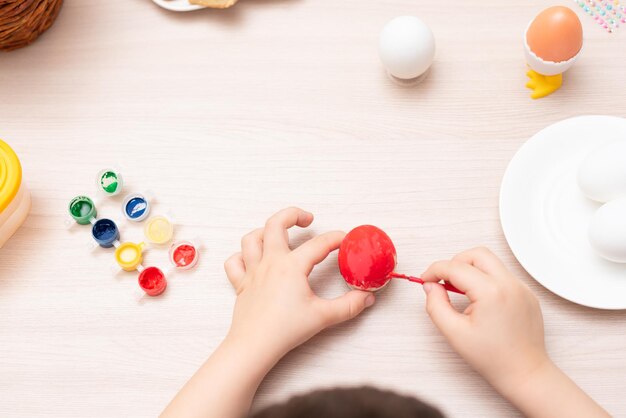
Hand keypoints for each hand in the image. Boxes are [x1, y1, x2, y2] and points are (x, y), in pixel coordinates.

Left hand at [223, 207, 374, 361]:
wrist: (254, 345)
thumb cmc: (285, 330)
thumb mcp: (323, 316)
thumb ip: (349, 305)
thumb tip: (367, 297)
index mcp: (291, 266)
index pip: (319, 244)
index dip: (336, 238)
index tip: (346, 239)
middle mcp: (270, 263)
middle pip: (275, 224)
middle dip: (293, 214)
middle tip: (307, 219)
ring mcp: (253, 272)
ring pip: (251, 238)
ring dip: (265, 231)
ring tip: (280, 234)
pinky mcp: (241, 284)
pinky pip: (234, 262)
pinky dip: (242, 256)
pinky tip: (253, 259)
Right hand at [421, 248, 609, 417]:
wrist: (525, 373)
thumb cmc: (492, 358)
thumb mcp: (454, 333)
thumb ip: (436, 305)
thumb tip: (431, 286)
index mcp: (491, 292)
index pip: (455, 267)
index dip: (435, 271)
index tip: (425, 280)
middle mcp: (510, 284)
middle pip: (476, 254)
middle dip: (455, 262)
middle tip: (444, 281)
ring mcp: (522, 288)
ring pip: (491, 263)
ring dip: (471, 270)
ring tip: (461, 292)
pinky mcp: (527, 294)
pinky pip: (502, 276)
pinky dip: (486, 280)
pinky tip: (480, 301)